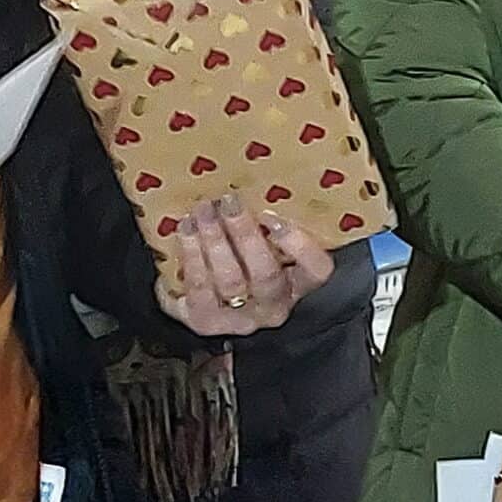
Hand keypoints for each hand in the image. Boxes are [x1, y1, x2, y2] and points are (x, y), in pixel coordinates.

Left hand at [159, 198, 333, 338]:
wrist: (213, 303)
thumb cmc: (246, 262)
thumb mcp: (269, 245)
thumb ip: (270, 224)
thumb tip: (256, 179)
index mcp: (298, 285)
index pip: (316, 270)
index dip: (299, 246)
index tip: (274, 216)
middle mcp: (273, 307)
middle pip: (265, 275)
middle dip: (244, 235)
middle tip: (227, 202)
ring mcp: (239, 319)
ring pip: (228, 282)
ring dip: (212, 242)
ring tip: (201, 213)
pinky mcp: (206, 322)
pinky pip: (197, 292)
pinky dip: (190, 258)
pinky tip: (185, 231)